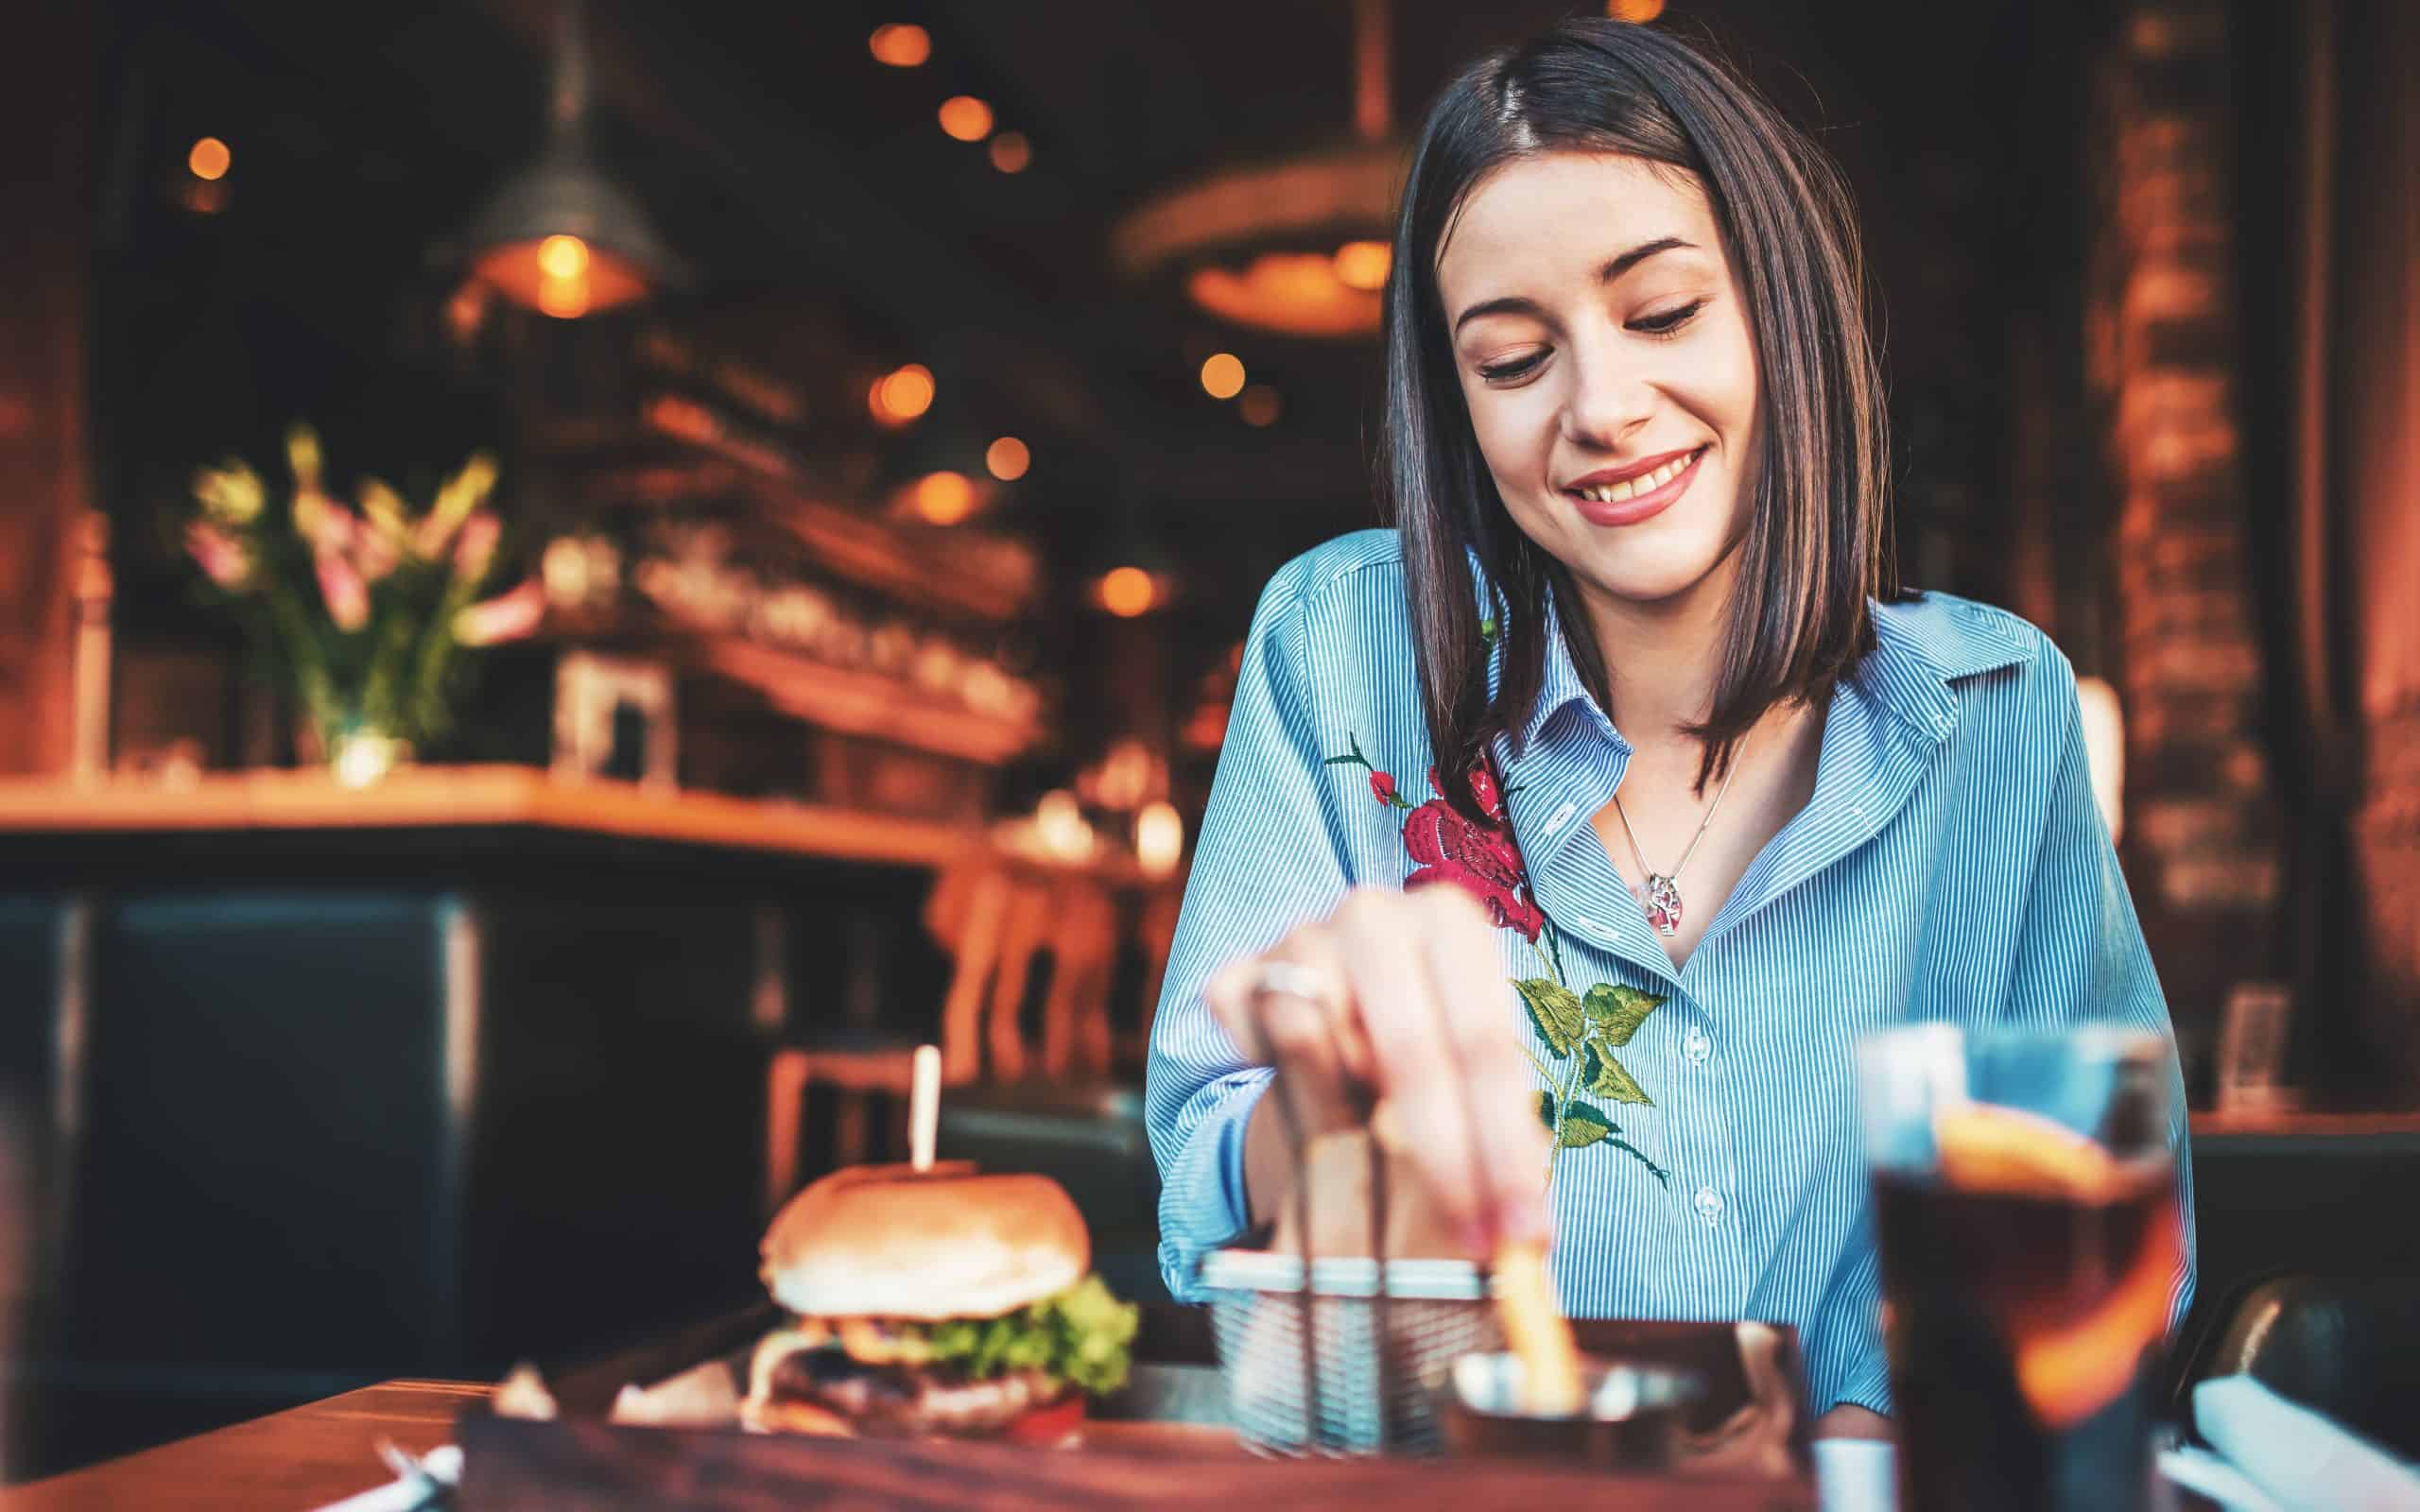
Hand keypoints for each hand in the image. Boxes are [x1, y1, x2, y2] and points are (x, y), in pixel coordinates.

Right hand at [1205, 885, 1552, 1259]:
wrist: (1342, 1019)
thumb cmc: (1430, 1051)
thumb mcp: (1473, 1079)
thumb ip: (1490, 1123)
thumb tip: (1517, 1230)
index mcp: (1450, 921)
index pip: (1486, 1046)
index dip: (1507, 1148)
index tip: (1523, 1234)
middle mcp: (1374, 915)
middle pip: (1412, 1050)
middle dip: (1449, 1160)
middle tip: (1472, 1242)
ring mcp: (1299, 940)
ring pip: (1319, 1047)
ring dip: (1351, 1115)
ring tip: (1375, 1136)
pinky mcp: (1238, 976)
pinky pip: (1256, 1053)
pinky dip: (1283, 1090)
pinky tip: (1310, 1099)